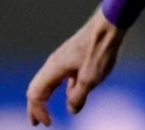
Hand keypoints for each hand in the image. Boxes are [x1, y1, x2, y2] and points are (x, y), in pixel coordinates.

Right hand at [26, 7, 124, 125]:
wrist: (109, 25)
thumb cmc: (99, 49)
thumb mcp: (90, 78)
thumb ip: (78, 96)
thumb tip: (72, 109)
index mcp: (53, 69)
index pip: (35, 95)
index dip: (38, 111)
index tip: (49, 124)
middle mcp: (54, 64)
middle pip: (37, 89)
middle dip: (36, 107)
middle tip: (37, 122)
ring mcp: (63, 59)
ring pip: (49, 82)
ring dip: (46, 99)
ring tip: (47, 112)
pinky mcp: (74, 57)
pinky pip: (62, 76)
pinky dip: (62, 89)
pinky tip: (72, 93)